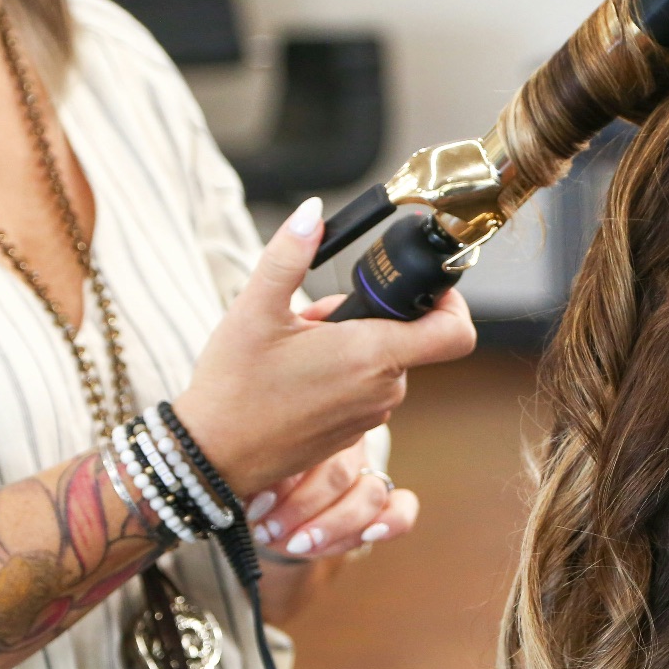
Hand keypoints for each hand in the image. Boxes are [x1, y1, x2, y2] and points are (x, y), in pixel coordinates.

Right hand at [172, 197, 476, 495]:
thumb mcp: (255, 309)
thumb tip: (312, 213)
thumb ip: (289, 255)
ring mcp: (371, 416)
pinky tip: (298, 376)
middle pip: (405, 339)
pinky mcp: (355, 434)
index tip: (425, 289)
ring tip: (299, 348)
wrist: (214, 456)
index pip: (455, 333)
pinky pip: (366, 391)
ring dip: (351, 347)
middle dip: (369, 319)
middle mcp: (383, 390)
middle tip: (316, 319)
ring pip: (382, 364)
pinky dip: (343, 375)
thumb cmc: (234, 387)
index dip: (452, 304)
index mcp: (371, 356)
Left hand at [245, 438, 418, 559]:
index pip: (308, 450)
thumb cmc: (258, 483)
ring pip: (370, 494)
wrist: (274, 503)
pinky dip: (392, 523)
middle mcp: (347, 445)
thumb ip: (253, 481)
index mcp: (311, 427)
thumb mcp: (250, 476)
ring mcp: (369, 474)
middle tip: (268, 531)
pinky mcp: (385, 504)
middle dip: (302, 510)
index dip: (282, 483)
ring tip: (296, 545)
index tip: (254, 509)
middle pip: (339, 474)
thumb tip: (255, 500)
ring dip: (332, 526)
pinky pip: (403, 509)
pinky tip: (370, 535)